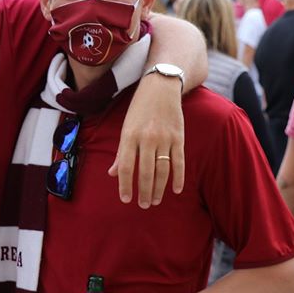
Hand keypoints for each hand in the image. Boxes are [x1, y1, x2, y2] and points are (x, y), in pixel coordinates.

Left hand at [109, 73, 184, 207]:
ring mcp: (164, 138)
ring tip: (156, 201)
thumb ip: (121, 152)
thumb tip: (114, 174)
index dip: (125, 185)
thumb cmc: (139, 109)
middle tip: (144, 205)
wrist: (161, 87)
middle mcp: (147, 138)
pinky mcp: (179, 137)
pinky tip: (175, 190)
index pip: (126, 167)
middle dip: (144, 192)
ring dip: (159, 188)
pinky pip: (179, 162)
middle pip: (145, 172)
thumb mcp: (125, 127)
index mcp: (129, 136)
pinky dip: (178, 178)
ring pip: (162, 170)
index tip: (126, 199)